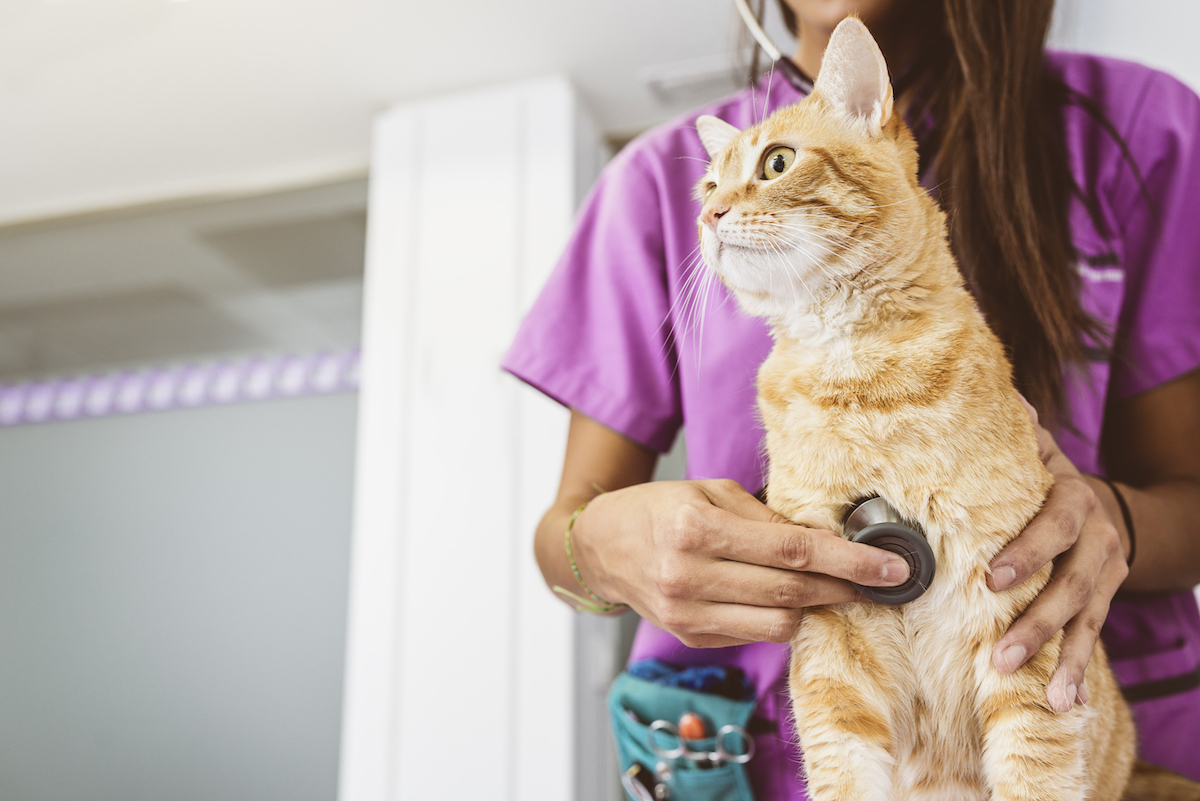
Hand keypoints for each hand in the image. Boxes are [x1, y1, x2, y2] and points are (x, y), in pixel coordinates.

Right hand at [571, 478, 910, 647]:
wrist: (601, 547)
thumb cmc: (658, 509)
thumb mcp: (710, 493)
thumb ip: (767, 518)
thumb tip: (827, 541)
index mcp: (695, 530)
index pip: (791, 551)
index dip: (848, 561)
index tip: (890, 568)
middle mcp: (689, 577)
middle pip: (791, 591)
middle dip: (844, 587)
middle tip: (878, 580)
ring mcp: (688, 614)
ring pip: (779, 623)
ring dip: (813, 606)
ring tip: (830, 586)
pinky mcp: (690, 636)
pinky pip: (755, 634)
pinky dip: (779, 616)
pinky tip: (787, 598)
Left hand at [987, 404, 1128, 712]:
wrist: (1108, 504)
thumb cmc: (1046, 478)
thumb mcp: (1037, 450)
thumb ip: (1016, 432)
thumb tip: (995, 394)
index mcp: (1072, 500)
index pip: (1053, 525)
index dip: (1027, 552)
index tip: (992, 579)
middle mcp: (1096, 540)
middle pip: (1072, 585)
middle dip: (1038, 622)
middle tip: (1002, 654)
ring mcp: (1106, 575)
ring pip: (1087, 620)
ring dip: (1063, 659)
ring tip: (1044, 694)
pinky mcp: (1105, 603)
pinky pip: (1094, 640)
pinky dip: (1081, 672)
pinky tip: (1067, 703)